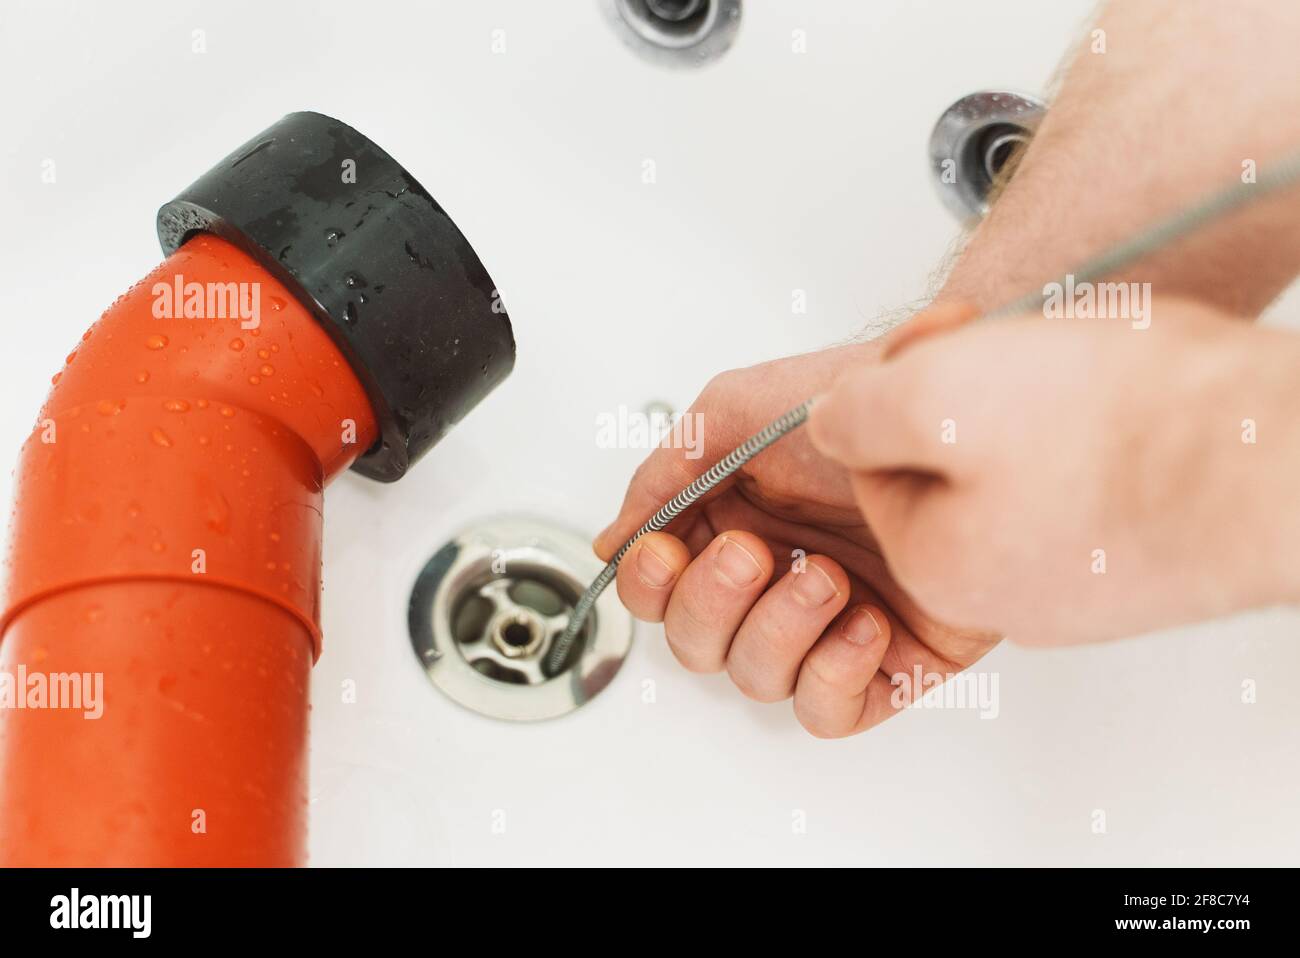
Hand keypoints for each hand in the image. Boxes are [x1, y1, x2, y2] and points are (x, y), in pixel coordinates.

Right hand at [595, 305, 999, 737]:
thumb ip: (663, 475)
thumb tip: (613, 540)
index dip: (650, 587)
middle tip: (755, 552)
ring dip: (780, 630)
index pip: (658, 593)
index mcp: (729, 527)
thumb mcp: (735, 411)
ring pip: (756, 680)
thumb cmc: (854, 402)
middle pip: (697, 645)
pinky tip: (864, 621)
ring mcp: (827, 624)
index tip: (666, 553)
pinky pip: (828, 711)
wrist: (952, 413)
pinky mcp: (887, 660)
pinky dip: (834, 675)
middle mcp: (773, 580)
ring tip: (828, 576)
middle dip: (714, 604)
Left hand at [809, 297, 1299, 644]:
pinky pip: (1090, 483)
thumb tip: (827, 426)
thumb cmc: (1122, 430)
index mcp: (937, 563)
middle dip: (971, 391)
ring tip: (1091, 366)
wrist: (1289, 461)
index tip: (951, 333)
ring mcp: (1082, 583)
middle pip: (947, 465)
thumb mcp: (938, 395)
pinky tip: (1136, 402)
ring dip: (1037, 403)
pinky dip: (1101, 432)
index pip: (872, 458)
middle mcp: (1003, 590)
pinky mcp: (1147, 559)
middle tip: (1026, 345)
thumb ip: (858, 415)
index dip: (903, 377)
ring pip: (1020, 467)